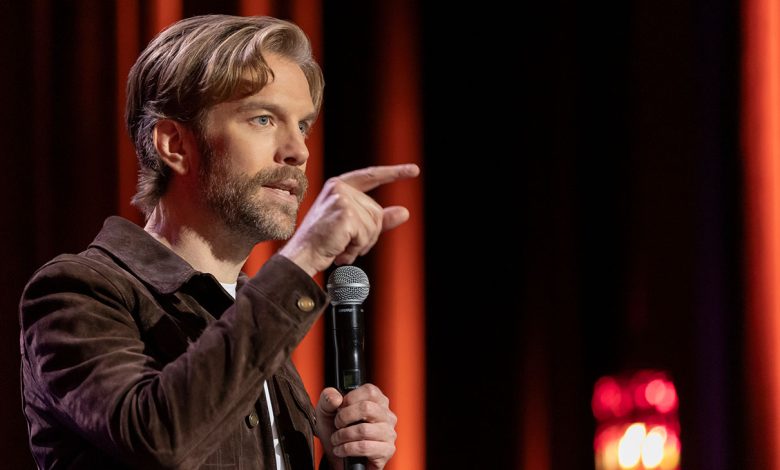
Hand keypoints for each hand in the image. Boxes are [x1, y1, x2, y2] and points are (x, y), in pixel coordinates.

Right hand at [279, 164, 419, 275]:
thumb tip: (405, 212)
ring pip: (374, 225)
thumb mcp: (354, 227)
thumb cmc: (324, 242)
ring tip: (341, 246)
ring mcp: (341, 199)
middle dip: (368, 235)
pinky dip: (356, 248)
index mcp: (340, 186)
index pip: (371, 176)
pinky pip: (366, 235)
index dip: (394, 173)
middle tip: (346, 243)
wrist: (303, 255)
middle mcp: (340, 188)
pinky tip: (340, 249)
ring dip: (361, 244)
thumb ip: (379, 219)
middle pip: (376, 212)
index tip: (414, 170)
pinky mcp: (344, 213)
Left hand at [315, 384, 397, 469]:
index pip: (369, 391)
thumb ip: (328, 398)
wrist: (339, 456)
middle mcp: (386, 415)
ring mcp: (389, 433)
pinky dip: (347, 449)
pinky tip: (341, 450)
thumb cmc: (337, 430)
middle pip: (366, 408)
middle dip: (345, 417)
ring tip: (336, 439)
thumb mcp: (327, 411)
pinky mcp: (387, 450)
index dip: (350, 399)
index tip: (340, 408)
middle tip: (337, 424)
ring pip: (364, 430)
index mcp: (377, 401)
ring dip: (343, 435)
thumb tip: (336, 398)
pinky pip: (364, 447)